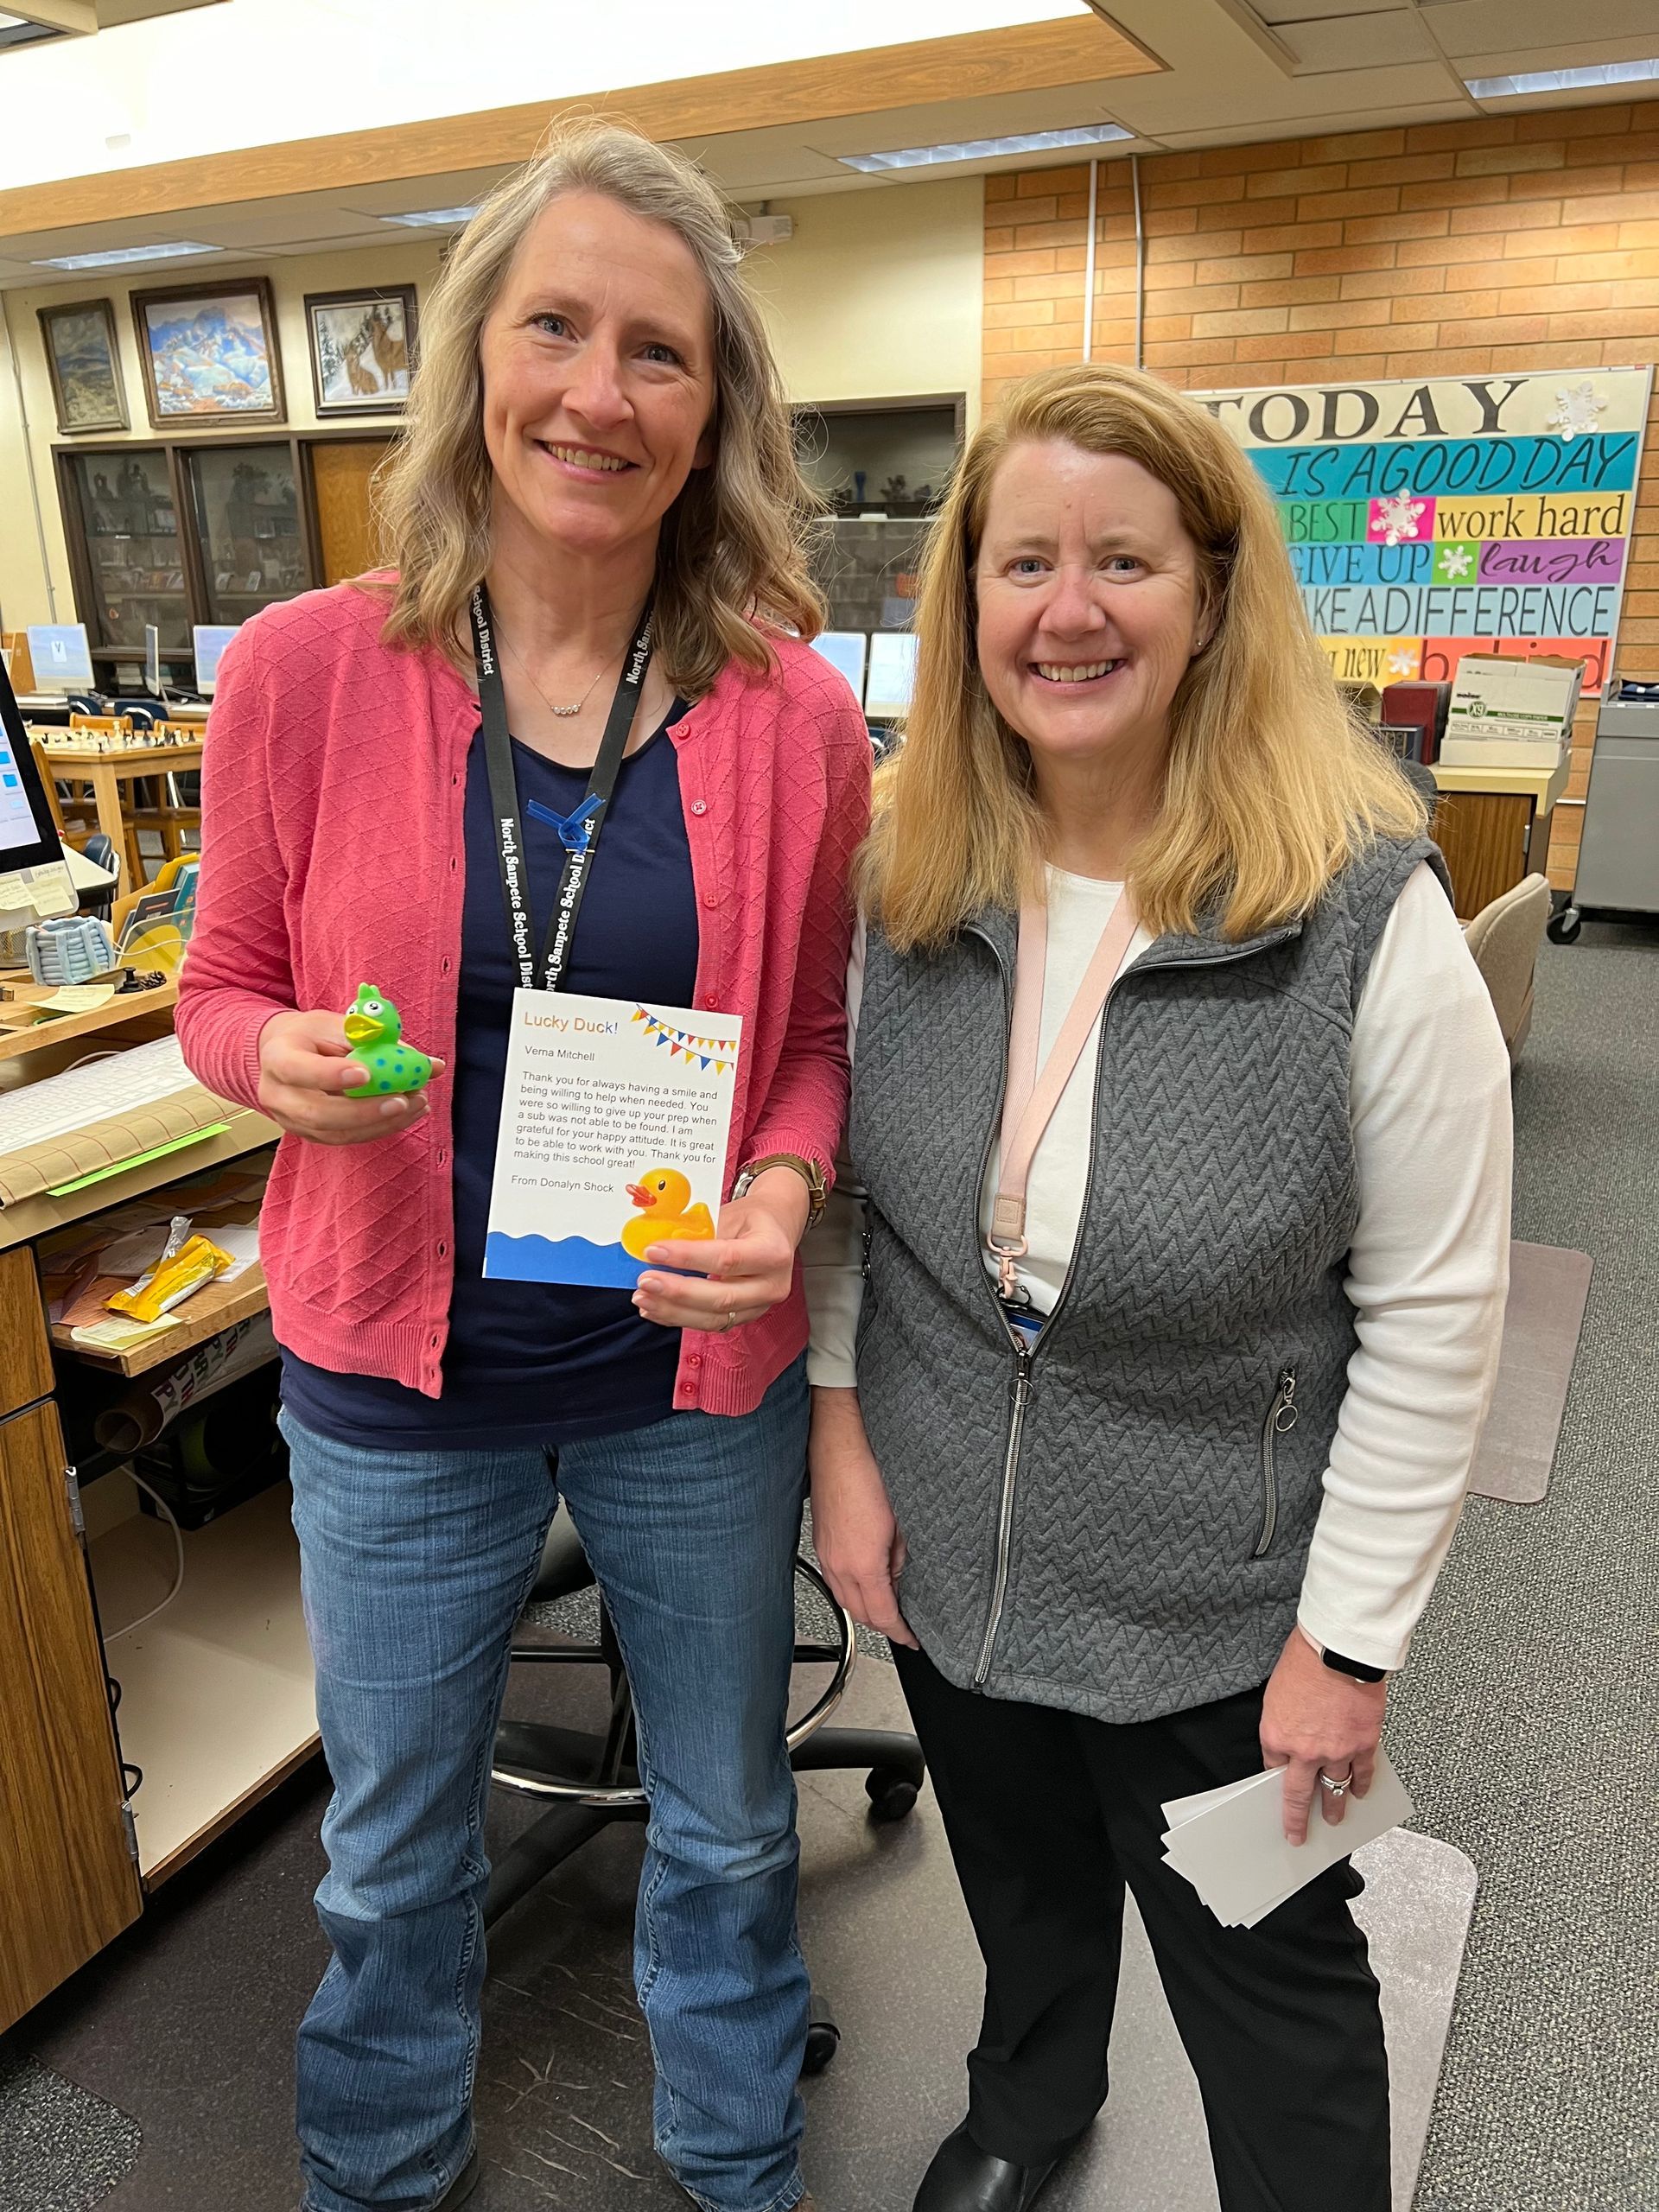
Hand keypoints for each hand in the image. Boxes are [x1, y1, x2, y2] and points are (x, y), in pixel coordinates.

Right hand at [256, 1008, 443, 1146]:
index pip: (298, 1070)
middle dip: (364, 1111)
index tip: (366, 1074)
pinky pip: (346, 1138)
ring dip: (381, 1122)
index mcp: (278, 1057)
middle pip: (317, 1113)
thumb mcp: (339, 1026)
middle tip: (402, 1100)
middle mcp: (278, 1094)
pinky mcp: (311, 1134)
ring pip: (335, 1133)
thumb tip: (430, 1065)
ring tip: (416, 1104)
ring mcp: (292, 1120)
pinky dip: (379, 1128)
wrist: (285, 1053)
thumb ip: (379, 1043)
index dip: (331, 1075)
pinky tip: (405, 1113)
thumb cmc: (312, 1036)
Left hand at [633, 1165, 810, 1332]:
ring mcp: (760, 1306)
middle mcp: (772, 1285)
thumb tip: (657, 1250)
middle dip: (677, 1292)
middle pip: (721, 1297)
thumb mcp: (729, 1214)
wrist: (776, 1230)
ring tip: (643, 1298)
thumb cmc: (752, 1219)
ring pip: (713, 1317)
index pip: (726, 1259)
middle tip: (645, 1281)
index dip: (687, 1258)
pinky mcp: (745, 1317)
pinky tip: (655, 1309)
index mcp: (772, 1252)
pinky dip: (679, 1317)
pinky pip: (710, 1323)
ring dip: (673, 1310)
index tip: (653, 1251)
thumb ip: (699, 1234)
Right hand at [808, 1386, 917, 1648]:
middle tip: (904, 1623)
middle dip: (883, 1623)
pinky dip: (852, 1588)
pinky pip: (835, 1579)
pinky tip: (865, 1579)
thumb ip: (900, 1554)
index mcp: (863, 1563)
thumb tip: (899, 1572)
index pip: (883, 1614)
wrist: (838, 1445)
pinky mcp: (820, 1542)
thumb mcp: (901, 1520)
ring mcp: (826, 1553)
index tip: (912, 1639)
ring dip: (866, 1607)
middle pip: (862, 1613)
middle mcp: (840, 1564)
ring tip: (888, 1602)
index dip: (900, 1632)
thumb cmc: (869, 1472)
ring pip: (845, 1599)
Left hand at [1260, 1628, 1386, 1844]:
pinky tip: (1360, 1793)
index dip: (1275, 1781)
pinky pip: (1362, 1774)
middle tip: (1297, 1835)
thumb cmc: (1305, 1660)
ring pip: (1334, 1789)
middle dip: (1297, 1820)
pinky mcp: (1363, 1744)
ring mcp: (1336, 1752)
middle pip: (1298, 1794)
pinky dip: (1362, 1786)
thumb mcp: (1276, 1694)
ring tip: (1334, 1819)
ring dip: (1334, 1807)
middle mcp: (1305, 1751)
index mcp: (1277, 1736)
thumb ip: (1282, 1724)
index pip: (1273, 1769)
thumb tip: (1288, 1741)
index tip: (1276, 1794)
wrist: (1338, 1648)